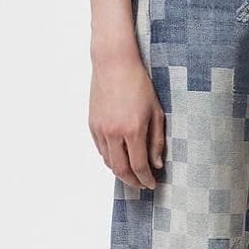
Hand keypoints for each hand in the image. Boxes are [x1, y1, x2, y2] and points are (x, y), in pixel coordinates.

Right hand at [89, 54, 164, 188]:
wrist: (114, 63)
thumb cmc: (139, 84)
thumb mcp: (156, 112)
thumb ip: (157, 141)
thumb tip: (156, 164)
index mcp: (133, 130)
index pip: (139, 166)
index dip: (146, 179)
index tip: (152, 184)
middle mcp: (114, 133)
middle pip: (121, 170)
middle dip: (132, 181)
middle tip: (142, 184)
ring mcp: (100, 129)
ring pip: (109, 162)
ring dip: (121, 172)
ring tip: (132, 174)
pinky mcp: (92, 125)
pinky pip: (101, 150)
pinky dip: (110, 159)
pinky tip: (120, 158)